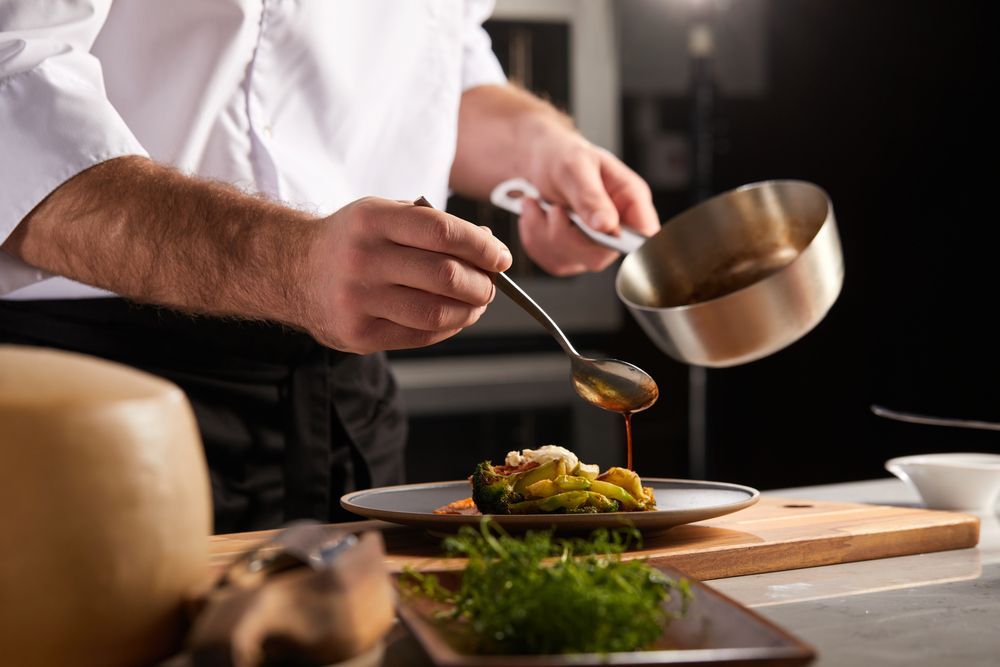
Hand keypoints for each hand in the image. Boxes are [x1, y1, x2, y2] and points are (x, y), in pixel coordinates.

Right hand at [303, 197, 512, 353]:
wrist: (290, 269)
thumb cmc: (352, 240)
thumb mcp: (384, 215)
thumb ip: (433, 227)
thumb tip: (488, 247)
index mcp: (373, 220)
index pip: (443, 232)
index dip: (482, 247)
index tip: (502, 257)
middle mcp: (363, 259)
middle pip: (445, 275)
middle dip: (481, 283)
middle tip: (490, 284)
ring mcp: (358, 300)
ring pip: (437, 312)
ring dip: (470, 310)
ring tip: (476, 303)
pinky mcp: (358, 334)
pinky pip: (421, 336)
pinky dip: (448, 327)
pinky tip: (453, 316)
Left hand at [518, 120, 659, 275]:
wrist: (538, 161)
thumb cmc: (563, 155)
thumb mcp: (576, 166)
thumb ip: (591, 196)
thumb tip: (607, 226)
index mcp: (630, 200)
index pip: (645, 236)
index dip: (628, 245)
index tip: (596, 231)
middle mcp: (616, 227)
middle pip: (600, 256)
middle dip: (566, 235)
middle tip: (554, 209)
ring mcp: (592, 245)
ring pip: (571, 260)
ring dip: (544, 233)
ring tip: (538, 205)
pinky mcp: (570, 255)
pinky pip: (552, 260)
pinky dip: (534, 238)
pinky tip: (536, 215)